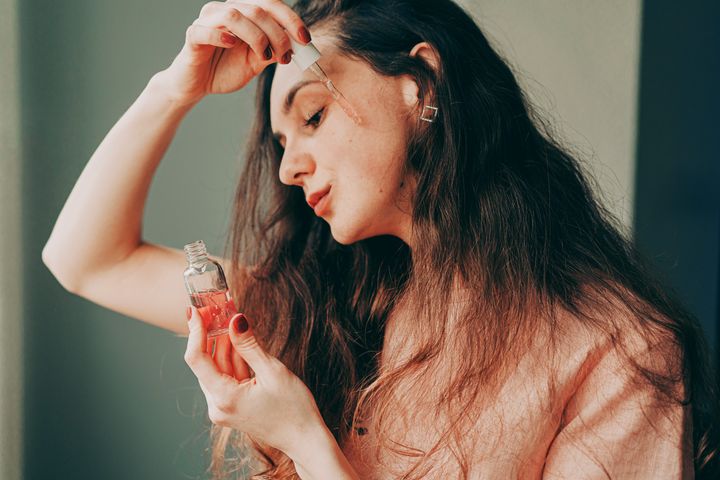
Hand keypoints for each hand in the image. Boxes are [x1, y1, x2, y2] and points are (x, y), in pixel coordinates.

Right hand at [159, 0, 311, 105]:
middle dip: (277, 33)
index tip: (305, 39)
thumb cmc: (225, 69)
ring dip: (256, 36)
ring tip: (263, 56)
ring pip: (234, 15)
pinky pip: (205, 29)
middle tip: (285, 55)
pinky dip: (220, 35)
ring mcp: (207, 21)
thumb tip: (297, 46)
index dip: (290, 19)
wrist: (198, 85)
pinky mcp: (193, 36)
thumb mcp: (257, 61)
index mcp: (243, 12)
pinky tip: (232, 44)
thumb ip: (274, 51)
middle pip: (256, 9)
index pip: (270, 4)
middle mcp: (225, 10)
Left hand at [183, 306, 326, 456]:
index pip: (197, 359)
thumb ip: (249, 345)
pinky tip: (241, 342)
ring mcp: (223, 408)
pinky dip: (233, 359)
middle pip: (207, 362)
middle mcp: (217, 405)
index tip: (196, 311)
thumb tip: (234, 320)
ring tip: (231, 318)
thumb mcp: (273, 371)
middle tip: (218, 307)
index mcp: (224, 397)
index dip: (195, 332)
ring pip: (217, 368)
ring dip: (224, 344)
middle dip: (212, 334)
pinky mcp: (232, 407)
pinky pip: (227, 378)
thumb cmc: (294, 409)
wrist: (305, 440)